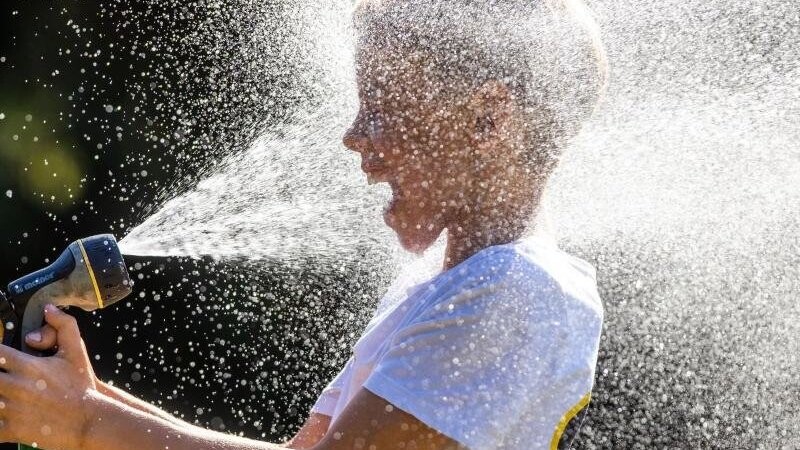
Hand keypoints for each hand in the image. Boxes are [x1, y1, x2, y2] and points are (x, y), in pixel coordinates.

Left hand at [0, 304, 98, 448]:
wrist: (89, 420)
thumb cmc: (82, 386)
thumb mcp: (76, 352)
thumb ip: (63, 325)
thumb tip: (48, 308)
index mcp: (28, 366)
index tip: (0, 355)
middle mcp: (17, 386)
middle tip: (3, 376)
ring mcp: (13, 409)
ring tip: (2, 393)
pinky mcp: (13, 429)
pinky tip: (2, 414)